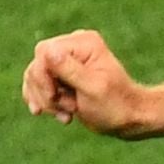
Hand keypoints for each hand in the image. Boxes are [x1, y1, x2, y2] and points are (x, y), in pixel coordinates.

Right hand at [21, 29, 156, 134]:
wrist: (129, 120)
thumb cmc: (116, 106)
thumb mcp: (93, 88)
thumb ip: (69, 69)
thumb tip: (47, 49)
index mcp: (83, 42)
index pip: (44, 53)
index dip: (43, 77)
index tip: (55, 97)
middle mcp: (73, 45)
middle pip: (36, 66)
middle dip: (46, 92)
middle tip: (68, 110)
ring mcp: (66, 60)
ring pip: (34, 77)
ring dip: (46, 100)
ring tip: (68, 114)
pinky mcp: (61, 74)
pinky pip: (38, 85)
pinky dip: (44, 101)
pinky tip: (60, 116)